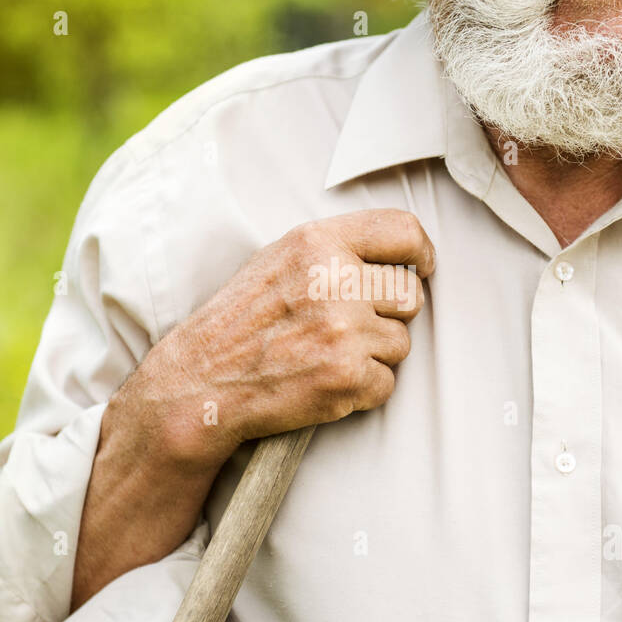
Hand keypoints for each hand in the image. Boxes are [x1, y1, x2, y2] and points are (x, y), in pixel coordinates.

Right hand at [130, 208, 435, 465]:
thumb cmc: (240, 321)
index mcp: (319, 243)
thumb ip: (335, 250)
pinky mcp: (347, 377)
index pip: (402, 231)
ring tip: (325, 355)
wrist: (201, 382)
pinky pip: (386, 383)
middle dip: (390, 315)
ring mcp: (343, 331)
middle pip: (411, 296)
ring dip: (374, 355)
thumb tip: (399, 256)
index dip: (420, 253)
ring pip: (401, 344)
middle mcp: (335, 282)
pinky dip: (362, 389)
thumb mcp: (279, 260)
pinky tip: (323, 381)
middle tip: (350, 327)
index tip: (420, 268)